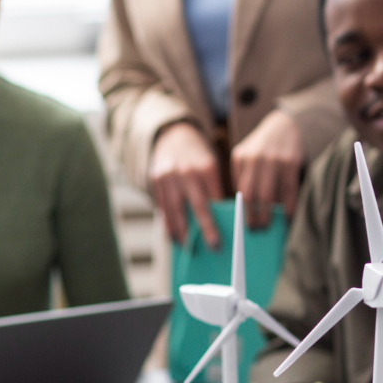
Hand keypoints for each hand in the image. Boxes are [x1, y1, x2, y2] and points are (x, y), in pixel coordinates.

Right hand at [149, 121, 221, 247]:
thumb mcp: (212, 165)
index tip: (226, 236)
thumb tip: (221, 221)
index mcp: (207, 167)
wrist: (173, 134)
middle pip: (198, 206)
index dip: (220, 218)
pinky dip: (168, 223)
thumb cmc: (198, 157)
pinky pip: (162, 207)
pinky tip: (174, 236)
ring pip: (176, 210)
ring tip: (187, 247)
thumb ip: (214, 189)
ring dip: (182, 232)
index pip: (216, 199)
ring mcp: (169, 176)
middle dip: (206, 228)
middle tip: (214, 246)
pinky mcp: (155, 180)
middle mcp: (188, 172)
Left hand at [229, 109, 302, 229]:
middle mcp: (255, 158)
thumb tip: (243, 208)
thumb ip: (243, 176)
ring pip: (269, 195)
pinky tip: (288, 216)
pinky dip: (289, 206)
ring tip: (269, 226)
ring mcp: (274, 160)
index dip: (242, 211)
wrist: (286, 125)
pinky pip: (289, 190)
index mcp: (241, 158)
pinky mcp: (291, 162)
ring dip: (269, 215)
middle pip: (251, 195)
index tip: (244, 226)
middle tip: (257, 231)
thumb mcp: (246, 155)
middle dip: (254, 217)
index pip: (239, 190)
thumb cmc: (264, 147)